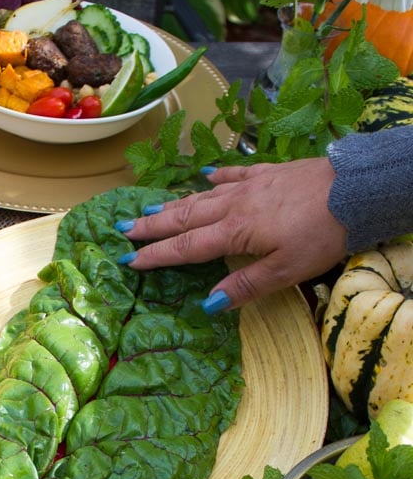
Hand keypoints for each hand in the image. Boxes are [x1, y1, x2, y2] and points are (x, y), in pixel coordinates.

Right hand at [120, 159, 347, 308]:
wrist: (355, 190)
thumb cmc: (322, 234)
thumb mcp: (287, 270)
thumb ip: (245, 286)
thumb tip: (208, 305)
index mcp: (235, 232)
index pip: (186, 247)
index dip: (156, 256)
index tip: (129, 261)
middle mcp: (234, 206)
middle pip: (184, 217)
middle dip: (152, 225)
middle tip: (122, 229)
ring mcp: (250, 186)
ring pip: (202, 197)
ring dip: (173, 204)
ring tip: (148, 208)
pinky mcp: (268, 173)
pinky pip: (232, 175)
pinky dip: (214, 178)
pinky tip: (203, 177)